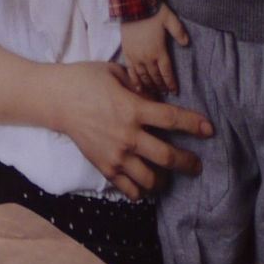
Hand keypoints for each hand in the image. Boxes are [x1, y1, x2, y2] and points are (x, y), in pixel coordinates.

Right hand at [55, 59, 209, 197]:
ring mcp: (115, 154)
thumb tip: (158, 100)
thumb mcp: (115, 73)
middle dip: (188, 162)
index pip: (172, 119)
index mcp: (133, 109)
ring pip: (150, 178)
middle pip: (167, 156)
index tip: (209, 130)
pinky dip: (140, 190)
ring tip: (167, 176)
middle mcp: (127, 135)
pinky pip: (128, 187)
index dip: (194, 125)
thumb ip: (140, 88)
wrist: (54, 99)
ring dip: (164, 179)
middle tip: (196, 165)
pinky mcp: (103, 166)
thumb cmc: (84, 80)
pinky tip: (145, 184)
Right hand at [115, 3, 188, 98]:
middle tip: (165, 94)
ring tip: (153, 92)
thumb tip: (186, 43)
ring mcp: (135, 56)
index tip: (174, 91)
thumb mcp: (170, 19)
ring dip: (149, 85)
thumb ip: (179, 32)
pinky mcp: (127, 53)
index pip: (166, 72)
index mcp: (159, 51)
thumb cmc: (153, 13)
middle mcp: (147, 57)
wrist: (133, 7)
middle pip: (155, 76)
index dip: (170, 83)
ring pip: (143, 76)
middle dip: (161, 86)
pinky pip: (130, 70)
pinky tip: (137, 87)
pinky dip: (134, 80)